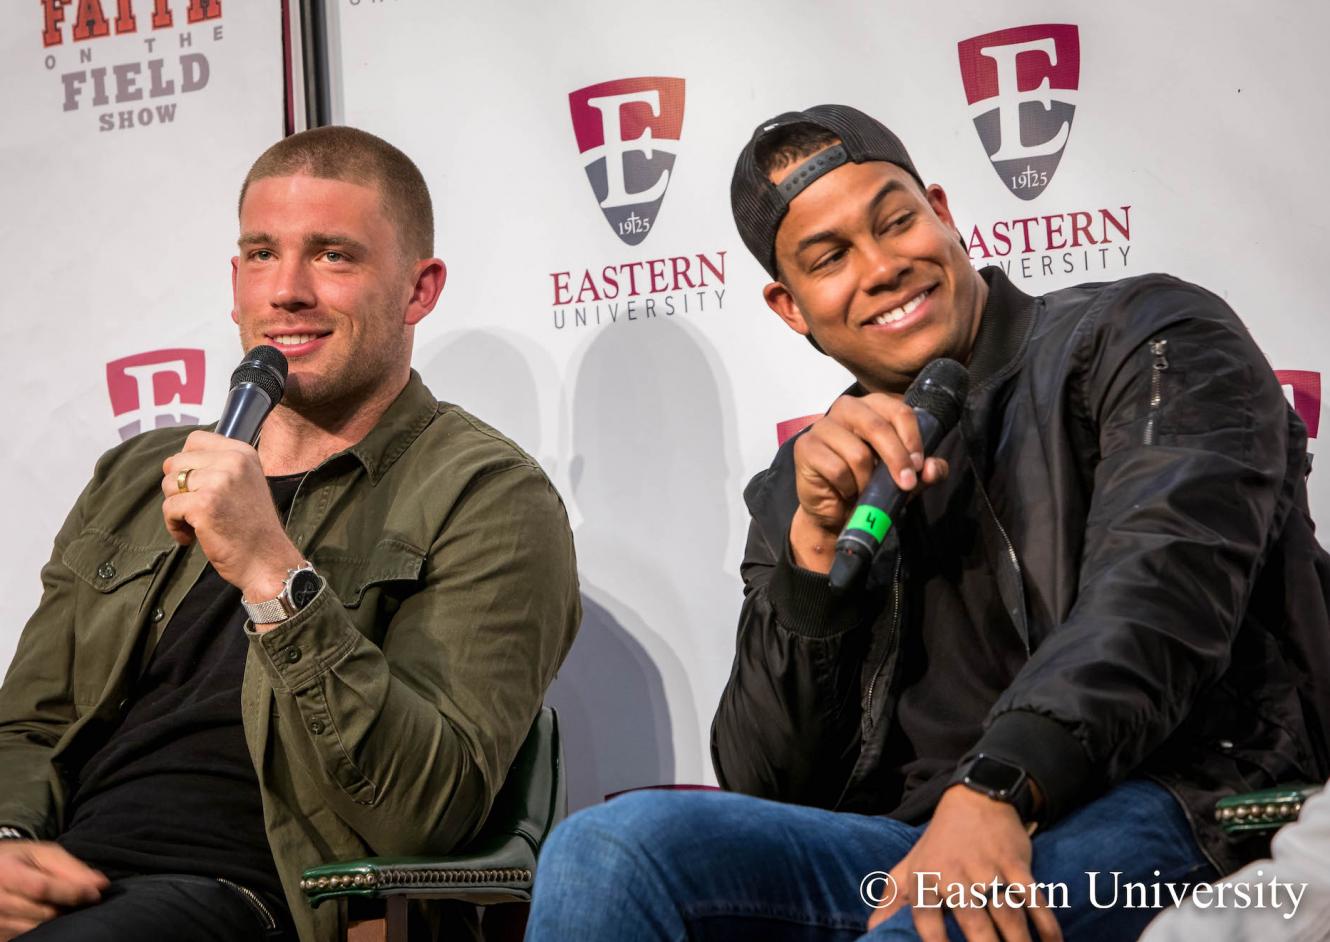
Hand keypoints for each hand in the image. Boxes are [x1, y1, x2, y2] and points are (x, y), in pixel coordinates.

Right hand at [0, 842, 106, 938]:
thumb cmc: (18, 860)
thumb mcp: (42, 854)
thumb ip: (70, 868)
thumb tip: (101, 884)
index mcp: (5, 872)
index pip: (42, 888)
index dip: (72, 892)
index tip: (95, 894)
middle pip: (41, 913)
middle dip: (66, 907)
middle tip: (80, 901)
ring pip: (35, 930)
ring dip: (55, 921)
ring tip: (59, 907)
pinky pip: (24, 938)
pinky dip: (41, 931)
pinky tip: (43, 918)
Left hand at [161, 431, 303, 603]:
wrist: (267, 560)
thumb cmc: (253, 526)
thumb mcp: (246, 482)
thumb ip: (219, 466)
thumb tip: (175, 463)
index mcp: (243, 452)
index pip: (195, 440)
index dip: (187, 463)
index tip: (197, 486)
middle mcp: (232, 461)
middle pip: (176, 462)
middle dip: (178, 488)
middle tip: (196, 508)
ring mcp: (218, 482)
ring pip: (169, 484)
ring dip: (175, 508)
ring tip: (196, 523)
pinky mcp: (204, 504)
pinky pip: (169, 508)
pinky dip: (174, 526)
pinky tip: (192, 537)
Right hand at [789, 393, 948, 571]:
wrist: (836, 511)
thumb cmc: (870, 485)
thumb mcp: (906, 479)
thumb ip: (926, 472)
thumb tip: (933, 468)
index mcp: (872, 406)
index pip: (898, 410)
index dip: (912, 438)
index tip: (919, 465)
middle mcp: (846, 408)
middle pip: (877, 427)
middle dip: (896, 459)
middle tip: (906, 484)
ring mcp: (822, 426)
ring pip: (858, 453)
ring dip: (867, 480)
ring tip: (865, 490)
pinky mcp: (805, 447)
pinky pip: (837, 469)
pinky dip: (847, 487)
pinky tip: (845, 490)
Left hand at [867, 786, 1061, 941]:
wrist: (974, 800)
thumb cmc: (938, 846)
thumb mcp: (908, 869)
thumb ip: (891, 903)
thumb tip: (874, 933)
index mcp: (926, 878)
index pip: (926, 916)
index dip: (934, 940)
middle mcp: (956, 874)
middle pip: (974, 921)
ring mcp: (989, 869)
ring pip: (1008, 914)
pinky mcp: (1016, 863)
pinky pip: (1034, 899)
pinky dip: (1047, 925)